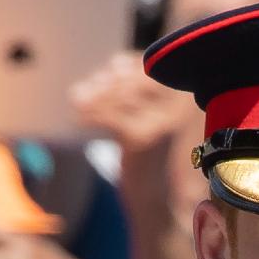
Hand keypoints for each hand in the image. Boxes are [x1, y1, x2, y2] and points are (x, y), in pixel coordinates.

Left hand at [70, 51, 196, 154]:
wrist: (154, 194)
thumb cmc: (145, 151)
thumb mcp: (146, 115)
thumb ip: (136, 90)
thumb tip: (115, 64)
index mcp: (182, 100)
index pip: (155, 69)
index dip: (128, 64)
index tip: (109, 70)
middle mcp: (178, 110)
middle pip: (136, 80)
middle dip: (108, 81)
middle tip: (82, 91)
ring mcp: (162, 124)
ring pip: (122, 97)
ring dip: (94, 97)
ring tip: (76, 102)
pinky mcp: (143, 139)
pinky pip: (110, 117)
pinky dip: (89, 117)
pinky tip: (78, 121)